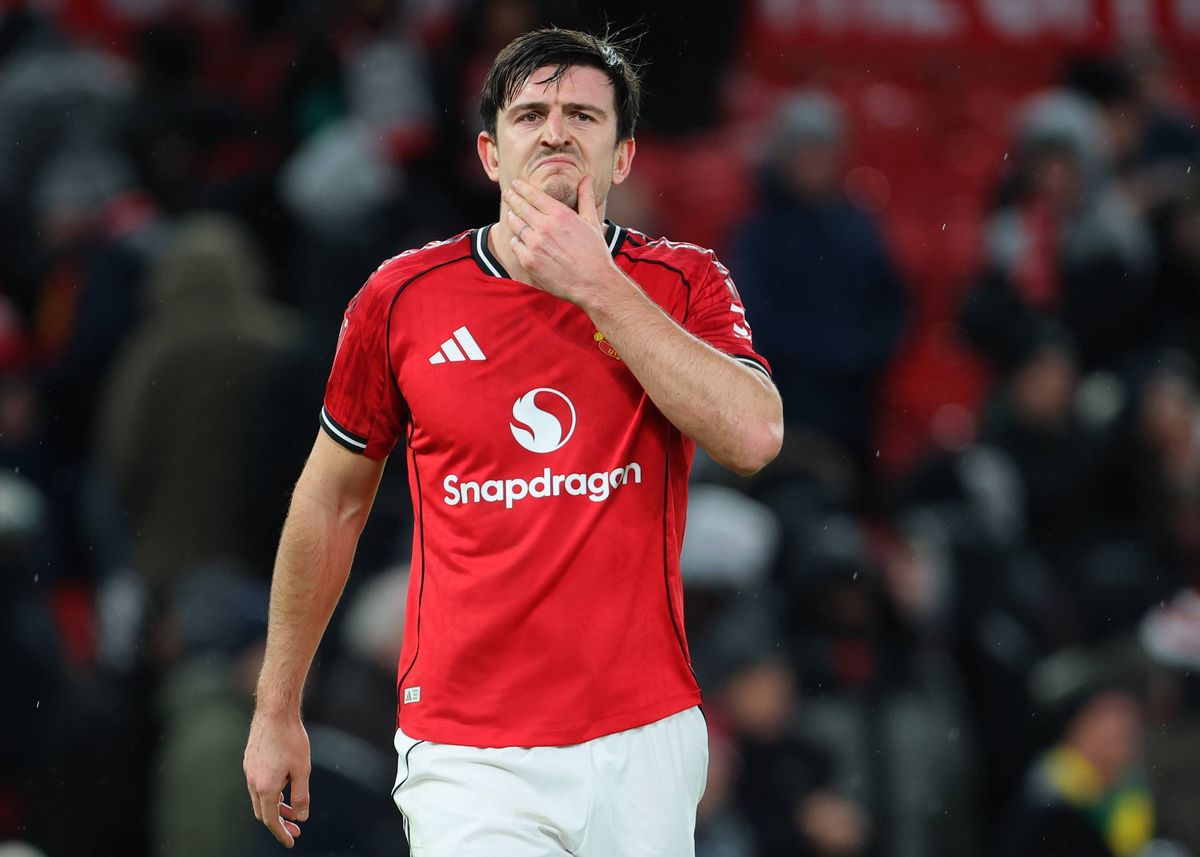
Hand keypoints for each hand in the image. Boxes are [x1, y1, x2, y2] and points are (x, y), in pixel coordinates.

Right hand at [244, 710, 310, 847]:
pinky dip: (270, 792)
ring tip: (293, 808)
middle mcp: (252, 781)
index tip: (291, 841)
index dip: (281, 833)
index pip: (271, 820)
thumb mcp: (302, 769)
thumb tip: (301, 816)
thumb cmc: (291, 738)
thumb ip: (301, 796)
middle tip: (295, 828)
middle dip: (279, 823)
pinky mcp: (249, 760)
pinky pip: (258, 784)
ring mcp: (249, 770)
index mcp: (266, 787)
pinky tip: (284, 785)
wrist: (275, 711)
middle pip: (263, 812)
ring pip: (260, 798)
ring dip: (276, 806)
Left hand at [503, 176, 620, 307]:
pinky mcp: (529, 261)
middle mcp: (544, 227)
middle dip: (511, 198)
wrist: (593, 284)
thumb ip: (586, 197)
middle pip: (520, 207)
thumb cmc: (595, 253)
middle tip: (507, 194)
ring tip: (512, 215)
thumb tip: (587, 177)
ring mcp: (534, 245)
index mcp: (560, 214)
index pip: (533, 195)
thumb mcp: (592, 222)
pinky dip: (516, 240)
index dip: (521, 188)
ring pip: (515, 225)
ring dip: (513, 218)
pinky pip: (515, 244)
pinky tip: (518, 238)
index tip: (515, 184)